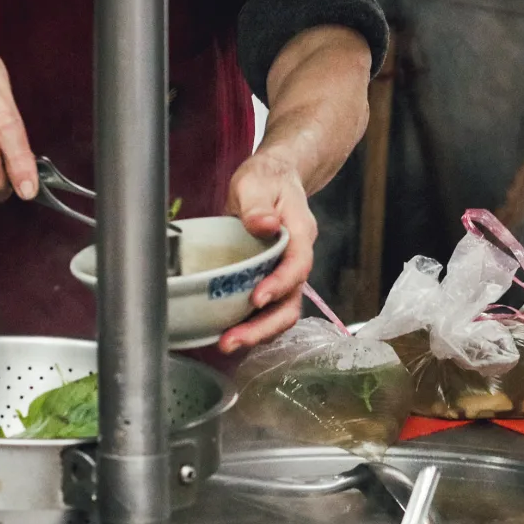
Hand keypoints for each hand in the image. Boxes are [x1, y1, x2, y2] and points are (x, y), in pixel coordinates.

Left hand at [219, 150, 317, 352]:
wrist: (273, 180)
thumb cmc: (266, 180)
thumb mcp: (256, 182)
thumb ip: (258, 204)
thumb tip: (264, 225)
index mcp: (300, 235)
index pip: (298, 266)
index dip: (280, 285)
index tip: (256, 299)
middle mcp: (297, 260)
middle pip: (291, 302)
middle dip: (264, 326)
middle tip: (233, 339)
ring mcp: (283, 274)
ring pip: (280, 312)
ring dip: (256, 332)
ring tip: (225, 343)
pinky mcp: (268, 281)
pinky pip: (265, 310)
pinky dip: (248, 325)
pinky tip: (224, 332)